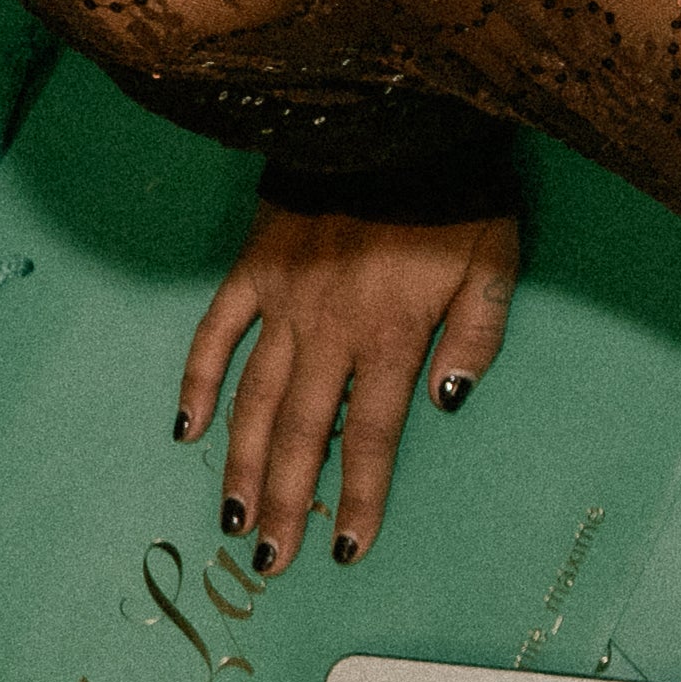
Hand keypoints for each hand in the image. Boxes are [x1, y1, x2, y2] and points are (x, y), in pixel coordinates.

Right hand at [176, 206, 519, 568]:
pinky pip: (216, 332)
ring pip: (255, 399)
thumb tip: (448, 404)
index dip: (357, 496)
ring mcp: (284, 300)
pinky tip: (186, 429)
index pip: (370, 436)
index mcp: (391, 335)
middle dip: (286, 504)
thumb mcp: (493, 263)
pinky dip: (199, 381)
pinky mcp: (254, 268)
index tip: (347, 547)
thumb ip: (477, 336)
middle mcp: (329, 329)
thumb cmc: (456, 195)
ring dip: (240, 466)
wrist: (396, 117)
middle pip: (301, 434)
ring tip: (232, 522)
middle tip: (271, 564)